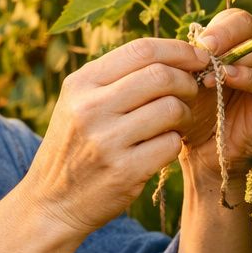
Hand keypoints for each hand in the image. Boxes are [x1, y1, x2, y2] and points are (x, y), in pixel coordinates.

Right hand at [22, 37, 207, 235]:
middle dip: (186, 82)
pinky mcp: (124, 171)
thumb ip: (116, 78)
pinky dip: (175, 143)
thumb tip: (174, 55)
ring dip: (185, 114)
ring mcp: (107, 141)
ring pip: (172, 109)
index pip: (141, 50)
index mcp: (81, 84)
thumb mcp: (79, 104)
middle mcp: (91, 108)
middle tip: (190, 93)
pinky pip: (171, 144)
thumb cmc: (75, 146)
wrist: (52, 202)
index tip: (199, 57)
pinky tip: (162, 147)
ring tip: (177, 123)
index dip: (179, 50)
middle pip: (161, 76)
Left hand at [179, 9, 251, 190]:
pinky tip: (229, 79)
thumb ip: (196, 58)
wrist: (203, 149)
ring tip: (214, 72)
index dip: (221, 28)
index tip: (201, 43)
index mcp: (239, 41)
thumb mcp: (191, 79)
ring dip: (239, 58)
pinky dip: (250, 76)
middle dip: (230, 35)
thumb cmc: (195, 110)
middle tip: (208, 48)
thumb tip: (196, 41)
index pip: (237, 20)